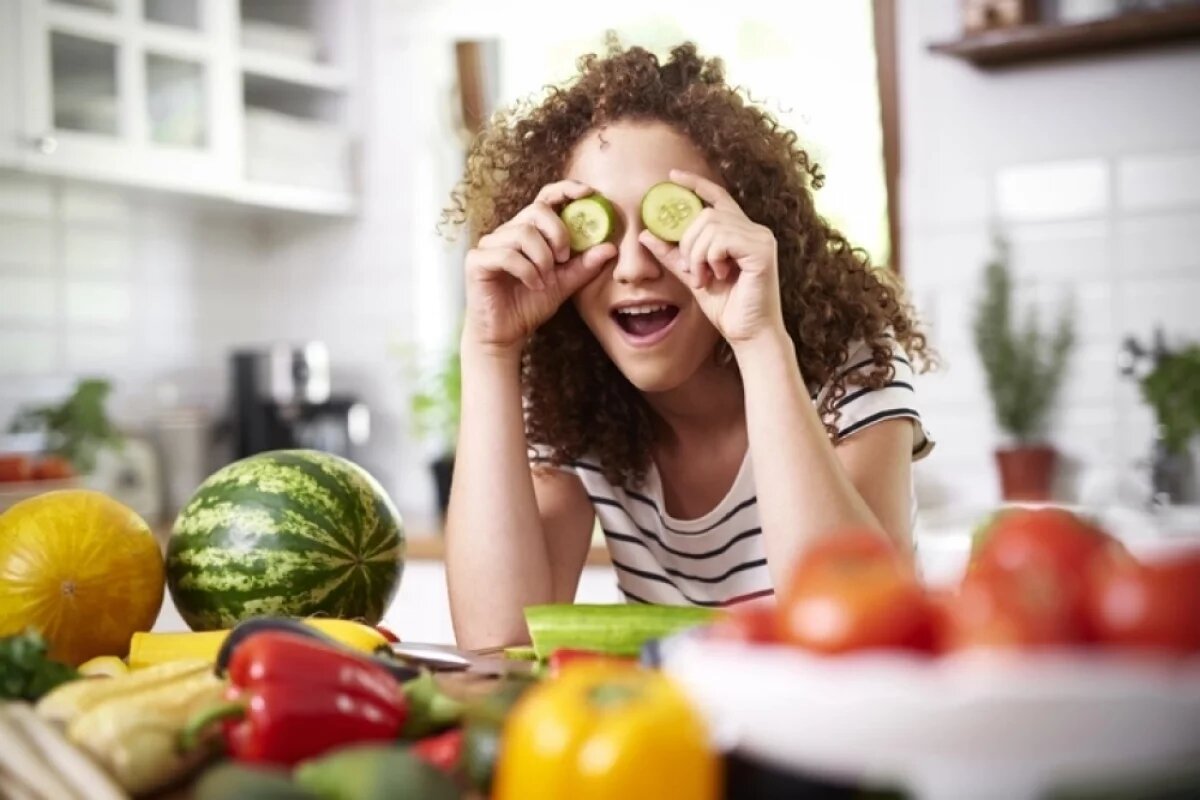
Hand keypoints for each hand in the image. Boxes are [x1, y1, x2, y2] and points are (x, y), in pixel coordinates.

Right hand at [464, 180, 616, 354]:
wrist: (505, 335)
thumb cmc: (529, 305)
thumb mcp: (565, 284)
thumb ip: (584, 266)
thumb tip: (610, 247)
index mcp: (529, 232)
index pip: (545, 198)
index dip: (566, 189)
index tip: (588, 193)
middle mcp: (508, 232)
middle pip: (537, 211)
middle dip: (558, 234)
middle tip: (564, 259)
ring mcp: (490, 244)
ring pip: (523, 232)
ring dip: (542, 258)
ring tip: (545, 280)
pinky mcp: (477, 260)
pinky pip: (507, 254)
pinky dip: (526, 270)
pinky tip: (533, 285)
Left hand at [639, 169, 783, 345]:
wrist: (748, 334)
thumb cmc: (726, 307)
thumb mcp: (692, 277)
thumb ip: (672, 255)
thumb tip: (646, 233)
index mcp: (739, 231)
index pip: (717, 196)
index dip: (695, 183)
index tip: (672, 176)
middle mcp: (754, 229)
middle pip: (705, 213)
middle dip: (688, 242)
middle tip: (691, 270)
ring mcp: (760, 238)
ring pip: (711, 225)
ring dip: (697, 254)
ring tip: (704, 278)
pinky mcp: (762, 250)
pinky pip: (722, 239)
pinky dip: (711, 257)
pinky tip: (719, 276)